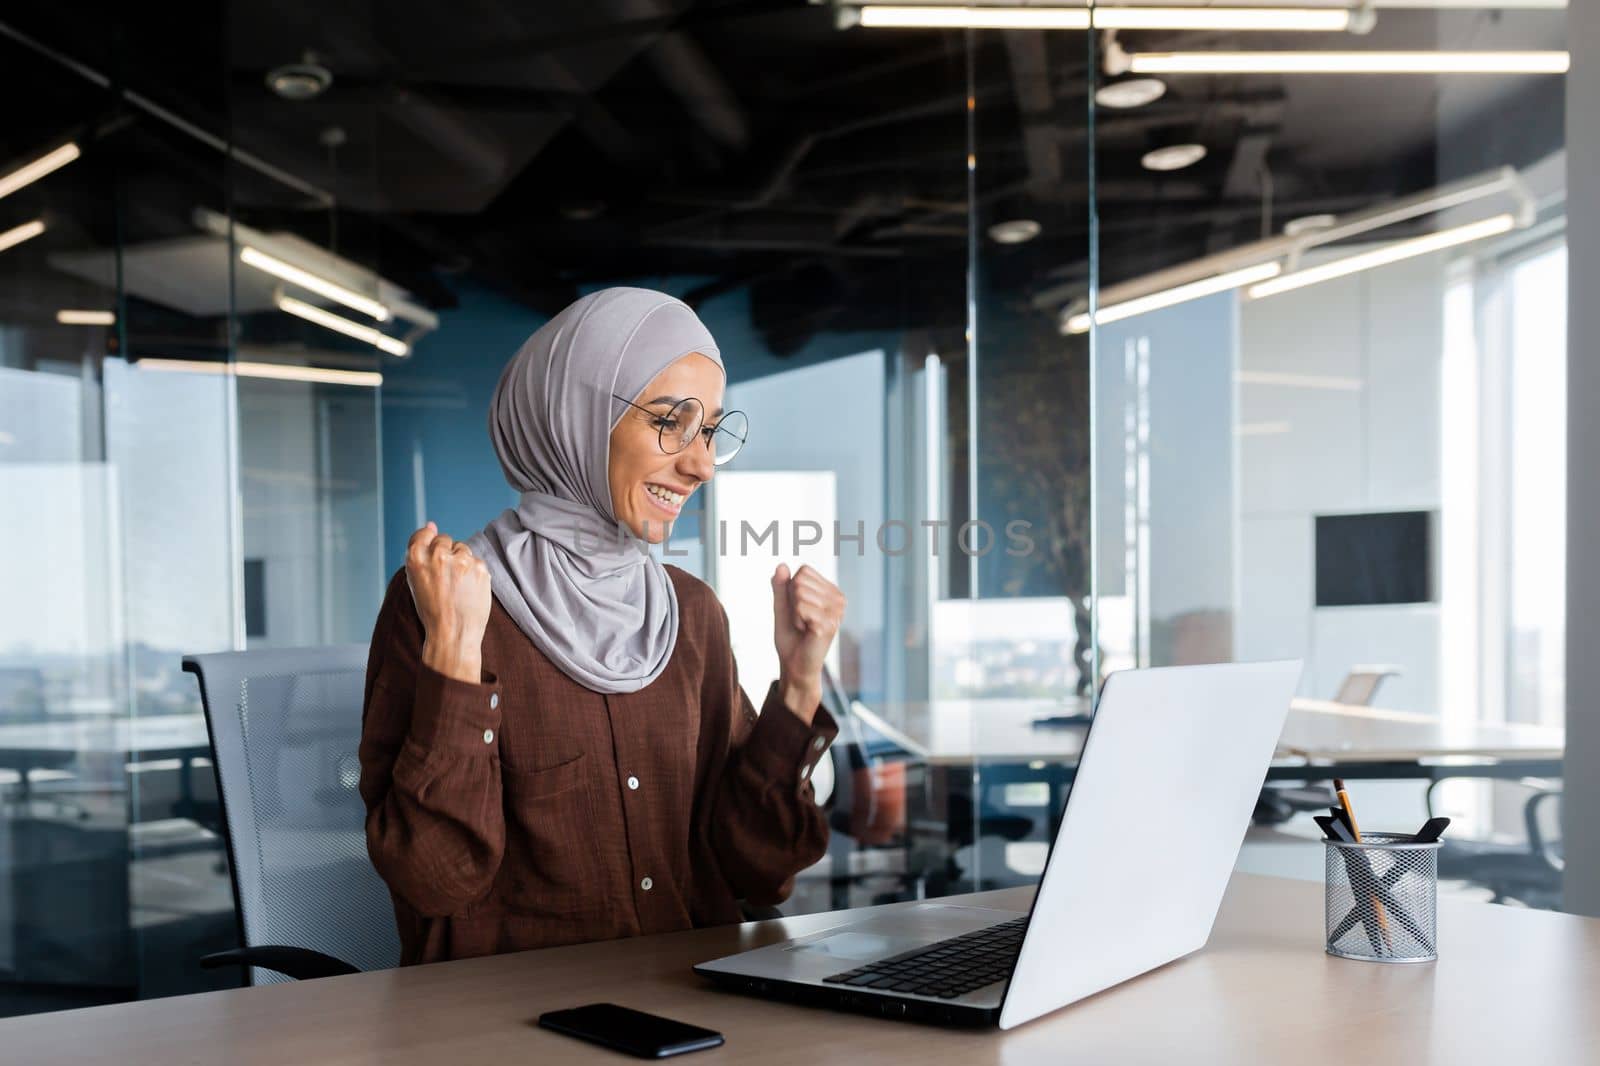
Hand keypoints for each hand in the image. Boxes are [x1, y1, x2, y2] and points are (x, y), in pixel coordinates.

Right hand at [405, 522, 491, 683]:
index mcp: (416, 559)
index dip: (428, 541)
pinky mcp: (479, 567)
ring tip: (458, 586)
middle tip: (446, 578)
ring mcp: (460, 560)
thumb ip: (422, 552)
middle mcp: (438, 556)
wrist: (453, 634)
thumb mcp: (416, 581)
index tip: (433, 551)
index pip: (422, 534)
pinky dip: (474, 572)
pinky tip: (469, 589)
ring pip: (463, 548)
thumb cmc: (432, 610)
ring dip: (461, 561)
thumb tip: (432, 524)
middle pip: (445, 540)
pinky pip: (476, 561)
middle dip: (447, 553)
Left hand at [770, 563, 844, 721]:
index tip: (798, 611)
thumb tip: (782, 564)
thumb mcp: (782, 607)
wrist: (794, 666)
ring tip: (803, 627)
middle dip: (792, 601)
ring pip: (799, 592)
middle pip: (801, 579)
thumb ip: (781, 586)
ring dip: (794, 612)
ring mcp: (836, 612)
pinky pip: (800, 607)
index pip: (804, 571)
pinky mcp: (829, 624)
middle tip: (800, 620)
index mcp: (833, 593)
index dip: (792, 591)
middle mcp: (839, 600)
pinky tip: (805, 632)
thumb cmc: (791, 638)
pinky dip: (796, 620)